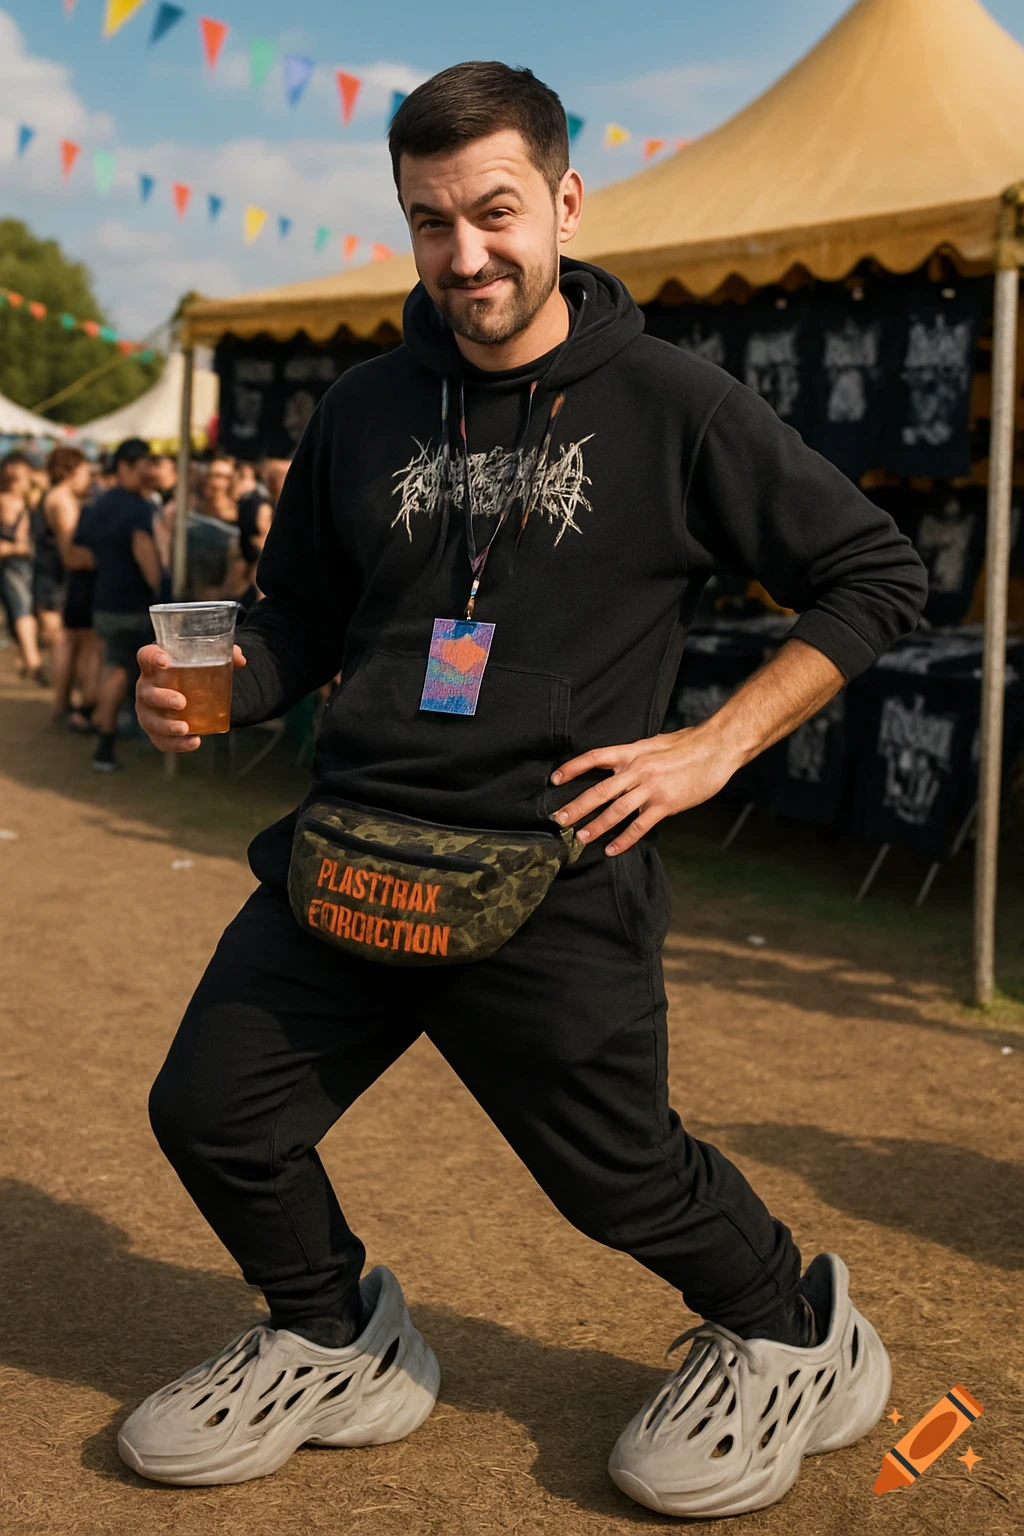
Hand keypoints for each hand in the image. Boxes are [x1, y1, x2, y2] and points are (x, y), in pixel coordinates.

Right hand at [135, 643, 246, 752]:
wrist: (190, 697)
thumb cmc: (192, 675)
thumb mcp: (206, 663)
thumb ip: (225, 656)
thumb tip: (240, 659)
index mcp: (155, 667)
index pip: (146, 657)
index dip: (152, 657)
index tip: (165, 661)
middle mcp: (147, 689)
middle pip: (147, 693)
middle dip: (162, 698)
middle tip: (181, 702)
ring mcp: (148, 712)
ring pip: (151, 720)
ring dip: (167, 725)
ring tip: (185, 728)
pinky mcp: (156, 731)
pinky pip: (162, 740)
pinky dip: (177, 744)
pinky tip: (194, 742)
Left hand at [550, 727, 742, 855]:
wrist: (717, 748)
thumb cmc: (689, 743)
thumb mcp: (655, 743)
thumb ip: (636, 755)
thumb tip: (621, 762)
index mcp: (632, 752)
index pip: (595, 757)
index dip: (573, 768)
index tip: (554, 779)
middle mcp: (637, 770)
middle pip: (599, 790)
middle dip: (577, 806)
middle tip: (558, 820)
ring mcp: (651, 788)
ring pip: (616, 810)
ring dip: (596, 826)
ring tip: (580, 838)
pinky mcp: (665, 804)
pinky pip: (639, 826)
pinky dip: (624, 840)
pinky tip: (611, 850)